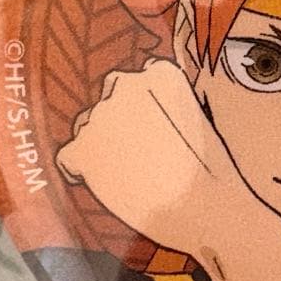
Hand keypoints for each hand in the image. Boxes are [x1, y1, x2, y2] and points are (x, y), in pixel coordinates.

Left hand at [56, 59, 268, 256]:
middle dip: (117, 121)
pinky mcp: (81, 150)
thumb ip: (167, 107)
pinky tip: (105, 185)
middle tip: (138, 152)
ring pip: (87, 127)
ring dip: (100, 144)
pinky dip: (81, 171)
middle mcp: (125, 84)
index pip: (138, 79)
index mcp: (160, 73)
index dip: (141, 106)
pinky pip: (69, 158)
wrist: (204, 207)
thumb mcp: (197, 120)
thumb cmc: (210, 171)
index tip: (153, 128)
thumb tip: (144, 118)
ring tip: (127, 173)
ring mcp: (100, 116)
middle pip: (109, 98)